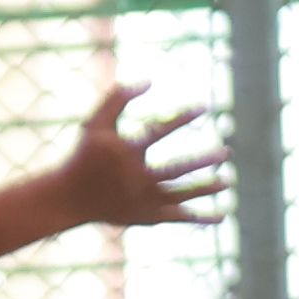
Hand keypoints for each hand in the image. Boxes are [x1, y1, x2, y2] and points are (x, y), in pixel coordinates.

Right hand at [41, 87, 225, 230]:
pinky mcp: (147, 217)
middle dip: (205, 160)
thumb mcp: (95, 123)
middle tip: (227, 152)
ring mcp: (144, 200)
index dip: (183, 117)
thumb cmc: (84, 155)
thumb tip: (148, 81)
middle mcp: (138, 177)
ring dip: (207, 187)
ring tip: (228, 180)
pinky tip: (222, 214)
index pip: (161, 130)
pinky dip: (201, 217)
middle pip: (179, 169)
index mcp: (126, 152)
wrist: (70, 198)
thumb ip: (117, 98)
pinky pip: (179, 218)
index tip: (204, 107)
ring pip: (183, 194)